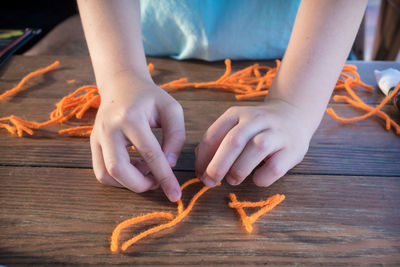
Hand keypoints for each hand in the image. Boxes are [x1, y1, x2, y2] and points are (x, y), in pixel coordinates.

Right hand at [90, 71, 184, 201]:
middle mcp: (109, 128)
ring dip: (128, 183)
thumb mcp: (172, 110)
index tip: (176, 195)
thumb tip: (169, 165)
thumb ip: (176, 137)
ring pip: (106, 174)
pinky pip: (100, 171)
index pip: (150, 154)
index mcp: (130, 117)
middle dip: (140, 185)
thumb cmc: (150, 97)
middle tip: (157, 183)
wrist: (122, 85)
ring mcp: (97, 136)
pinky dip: (118, 178)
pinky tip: (134, 168)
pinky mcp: (93, 143)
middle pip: (118, 169)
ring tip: (146, 172)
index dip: (164, 177)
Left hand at [195, 98, 312, 186]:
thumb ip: (218, 142)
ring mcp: (276, 133)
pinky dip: (262, 177)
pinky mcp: (292, 149)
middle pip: (233, 141)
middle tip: (210, 181)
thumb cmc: (257, 127)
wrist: (294, 114)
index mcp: (236, 114)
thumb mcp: (236, 126)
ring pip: (256, 149)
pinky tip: (257, 178)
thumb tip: (201, 167)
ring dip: (239, 169)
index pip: (213, 135)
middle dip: (217, 165)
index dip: (203, 158)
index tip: (200, 174)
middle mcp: (256, 120)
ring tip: (232, 180)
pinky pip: (274, 167)